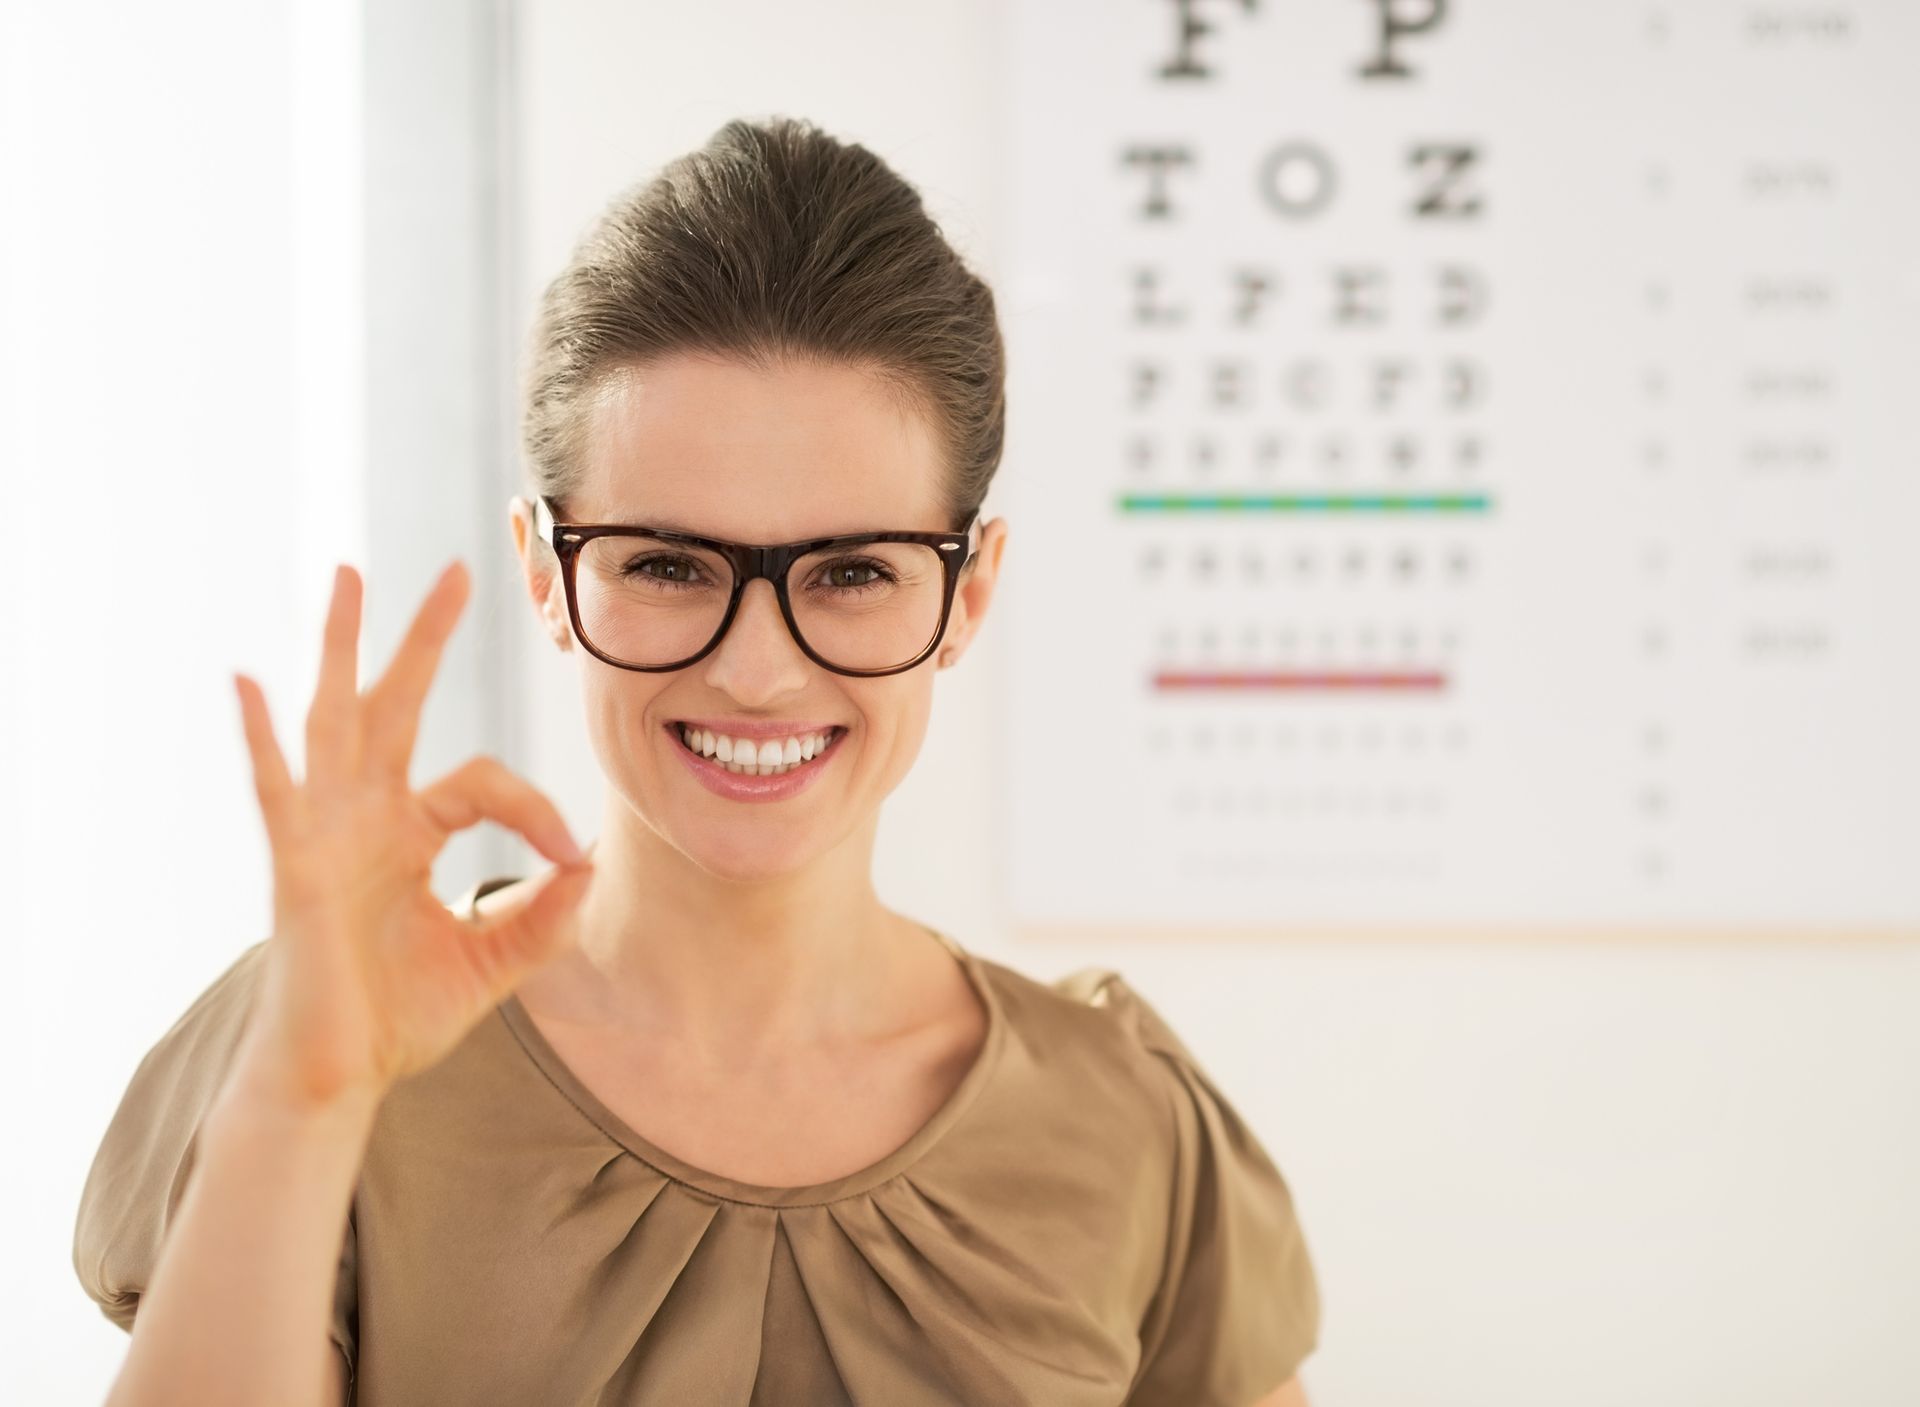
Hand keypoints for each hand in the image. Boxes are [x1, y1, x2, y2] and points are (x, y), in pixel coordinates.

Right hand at [227, 560, 591, 1114]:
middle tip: (453, 570)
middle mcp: (364, 818)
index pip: (484, 782)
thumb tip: (587, 861)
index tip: (570, 855)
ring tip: (347, 577)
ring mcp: (324, 835)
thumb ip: (544, 914)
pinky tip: (249, 681)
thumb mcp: (494, 960)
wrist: (340, 1079)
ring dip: (343, 649)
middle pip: (398, 708)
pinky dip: (262, 737)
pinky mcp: (293, 867)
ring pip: (335, 721)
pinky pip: (276, 791)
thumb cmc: (400, 1016)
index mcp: (410, 832)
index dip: (534, 809)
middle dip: (424, 639)